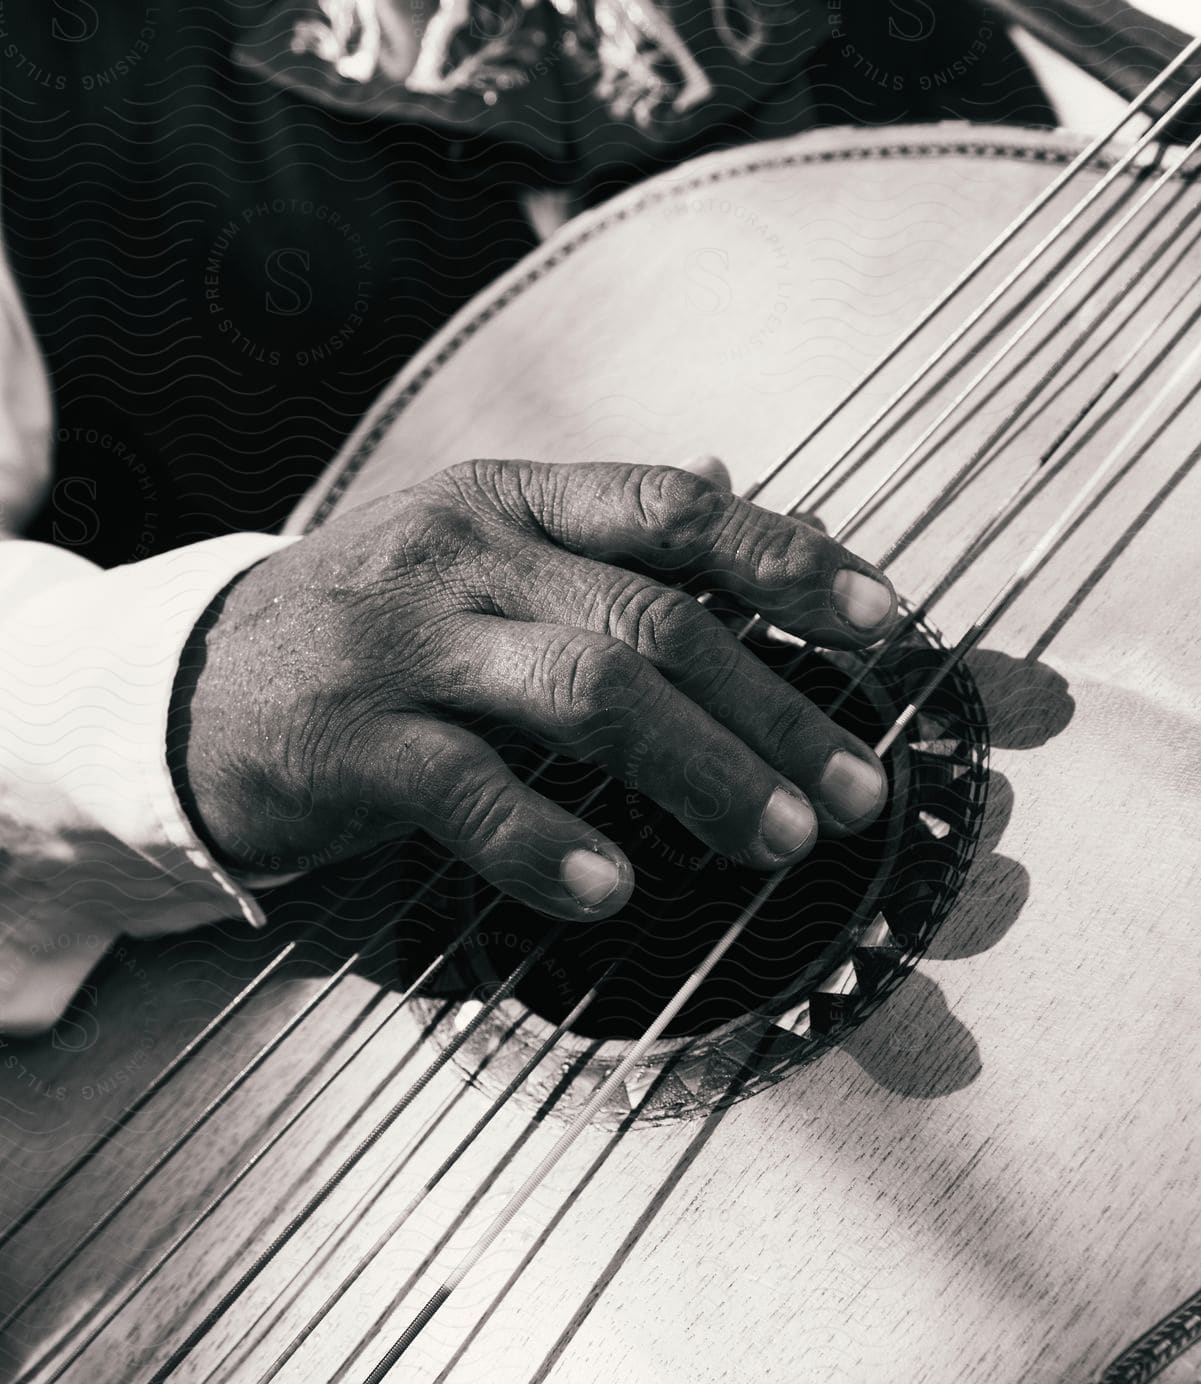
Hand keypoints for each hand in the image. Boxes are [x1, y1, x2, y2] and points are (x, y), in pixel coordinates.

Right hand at [176, 459, 896, 916]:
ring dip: (699, 773)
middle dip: (771, 712)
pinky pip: (466, 791)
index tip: (887, 622)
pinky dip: (547, 841)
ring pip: (582, 695)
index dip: (789, 559)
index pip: (671, 509)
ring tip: (776, 842)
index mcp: (510, 501)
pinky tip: (612, 889)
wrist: (191, 682)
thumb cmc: (371, 628)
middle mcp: (465, 556)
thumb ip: (597, 531)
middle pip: (652, 623)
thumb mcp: (476, 549)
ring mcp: (405, 647)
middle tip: (855, 790)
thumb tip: (730, 480)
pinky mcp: (350, 741)